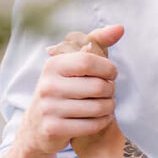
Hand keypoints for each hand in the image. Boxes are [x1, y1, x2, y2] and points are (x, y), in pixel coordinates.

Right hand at [14, 25, 122, 157]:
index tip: (112, 74)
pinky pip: (91, 126)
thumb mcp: (75, 63)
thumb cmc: (64, 88)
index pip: (89, 60)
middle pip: (97, 86)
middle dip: (111, 90)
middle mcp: (47, 85)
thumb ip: (97, 43)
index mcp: (53, 65)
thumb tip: (120, 28)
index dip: (108, 68)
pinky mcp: (53, 129)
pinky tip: (102, 118)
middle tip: (110, 92)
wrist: (37, 126)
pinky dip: (102, 122)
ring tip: (108, 105)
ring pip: (97, 108)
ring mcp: (48, 108)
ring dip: (109, 107)